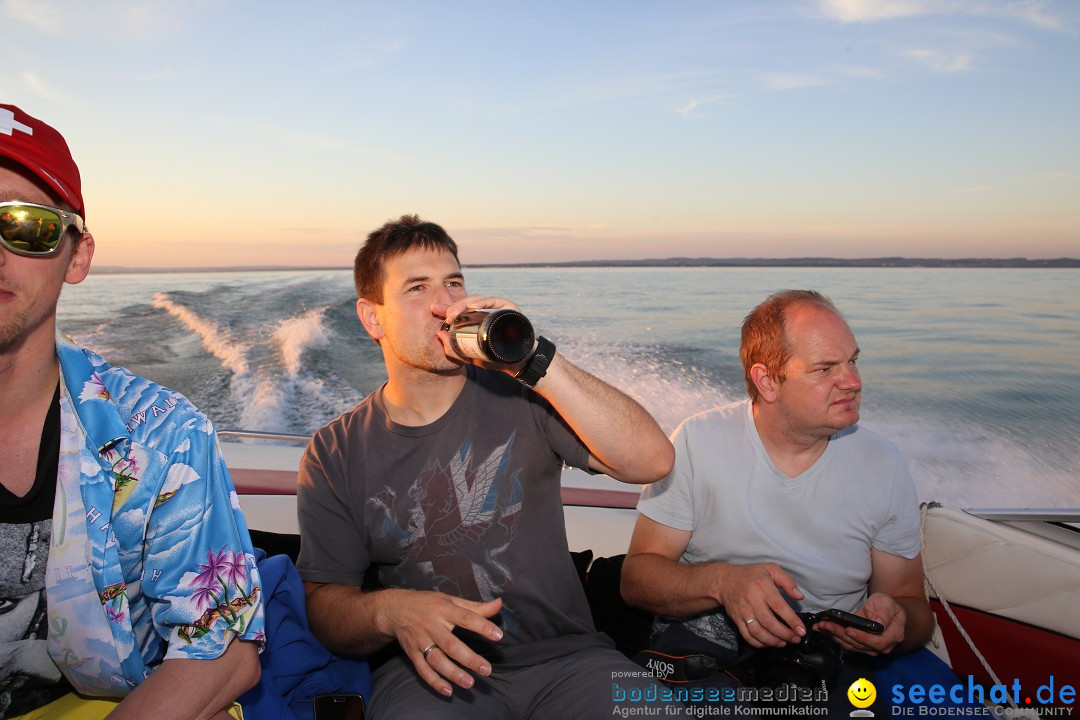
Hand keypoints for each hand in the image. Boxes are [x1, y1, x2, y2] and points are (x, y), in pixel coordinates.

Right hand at [388, 590, 503, 696]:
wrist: (395, 609)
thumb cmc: (428, 604)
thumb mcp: (450, 600)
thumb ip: (475, 606)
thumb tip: (499, 604)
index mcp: (444, 610)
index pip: (465, 618)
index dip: (482, 626)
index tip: (498, 635)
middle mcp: (432, 626)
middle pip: (450, 644)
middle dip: (468, 658)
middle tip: (486, 669)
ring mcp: (421, 641)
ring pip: (436, 660)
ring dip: (452, 673)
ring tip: (469, 683)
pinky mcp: (412, 654)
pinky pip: (423, 670)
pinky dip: (434, 681)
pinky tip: (448, 690)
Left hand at [433, 295, 530, 371]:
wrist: (516, 365)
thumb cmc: (494, 359)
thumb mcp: (470, 356)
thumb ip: (453, 350)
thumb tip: (439, 334)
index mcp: (478, 318)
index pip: (461, 310)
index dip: (448, 308)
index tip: (435, 310)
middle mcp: (487, 310)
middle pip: (468, 303)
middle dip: (454, 307)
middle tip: (446, 316)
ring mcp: (498, 308)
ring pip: (478, 300)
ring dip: (465, 304)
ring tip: (455, 313)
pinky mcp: (509, 306)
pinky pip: (494, 301)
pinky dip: (483, 301)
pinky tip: (473, 306)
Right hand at [715, 563, 805, 647]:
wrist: (724, 581)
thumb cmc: (750, 575)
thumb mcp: (770, 569)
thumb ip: (787, 581)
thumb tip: (799, 596)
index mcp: (761, 586)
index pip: (779, 606)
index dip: (791, 620)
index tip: (801, 629)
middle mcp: (751, 600)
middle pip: (769, 622)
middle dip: (784, 634)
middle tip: (795, 638)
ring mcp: (743, 611)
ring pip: (758, 632)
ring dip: (773, 641)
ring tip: (784, 643)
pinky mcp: (737, 620)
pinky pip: (747, 636)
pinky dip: (759, 643)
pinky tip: (769, 643)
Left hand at [813, 593, 904, 654]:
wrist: (886, 611)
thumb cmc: (888, 606)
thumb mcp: (887, 604)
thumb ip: (884, 613)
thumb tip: (878, 621)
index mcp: (893, 635)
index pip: (877, 642)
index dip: (862, 637)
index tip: (848, 630)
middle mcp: (882, 646)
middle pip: (860, 645)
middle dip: (841, 634)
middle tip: (826, 625)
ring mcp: (871, 647)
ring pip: (851, 645)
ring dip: (835, 635)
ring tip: (821, 626)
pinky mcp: (861, 645)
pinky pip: (848, 643)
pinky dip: (835, 636)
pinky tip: (824, 629)